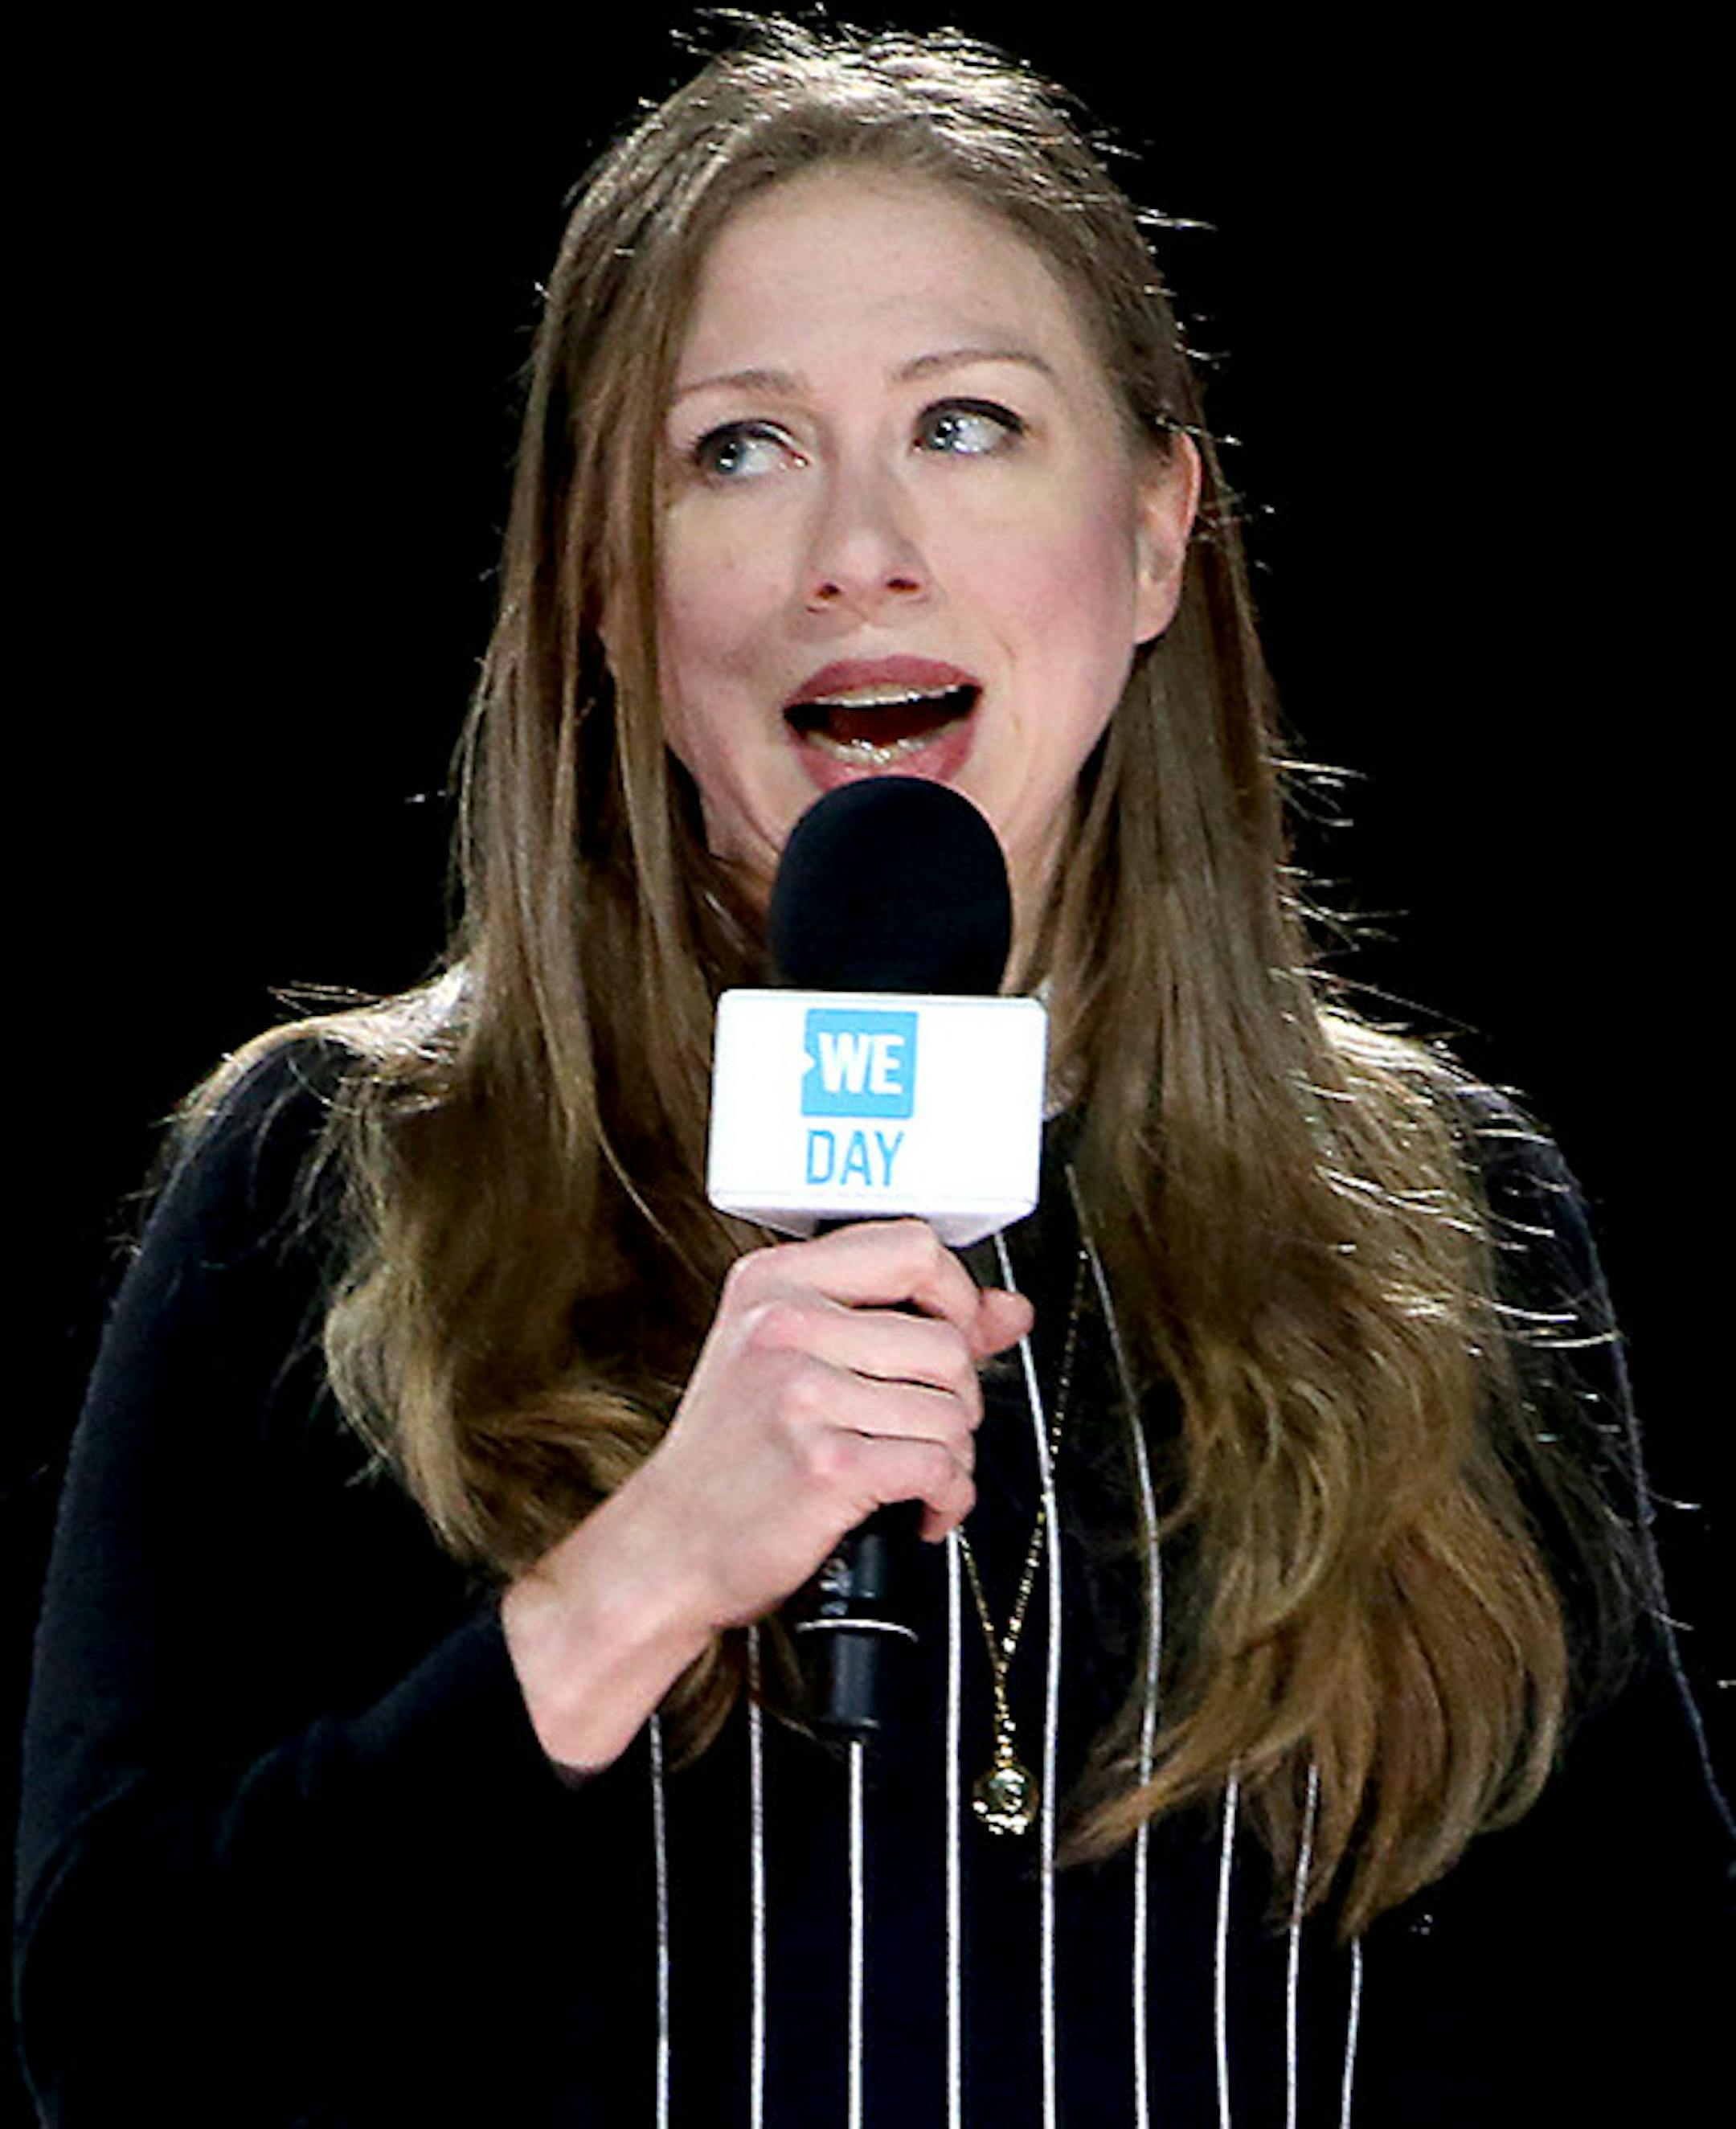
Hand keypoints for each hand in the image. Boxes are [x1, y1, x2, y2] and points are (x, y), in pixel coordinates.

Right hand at [638, 1218, 1032, 1624]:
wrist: (669, 1546)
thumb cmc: (734, 1454)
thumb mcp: (797, 1358)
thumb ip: (905, 1320)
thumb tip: (1009, 1310)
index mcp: (774, 1281)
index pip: (914, 1249)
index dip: (957, 1298)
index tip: (954, 1337)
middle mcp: (783, 1325)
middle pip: (948, 1342)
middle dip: (957, 1401)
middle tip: (919, 1431)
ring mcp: (801, 1394)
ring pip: (952, 1412)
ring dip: (953, 1458)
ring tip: (909, 1472)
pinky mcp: (825, 1465)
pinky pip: (940, 1468)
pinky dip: (947, 1499)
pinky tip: (914, 1508)